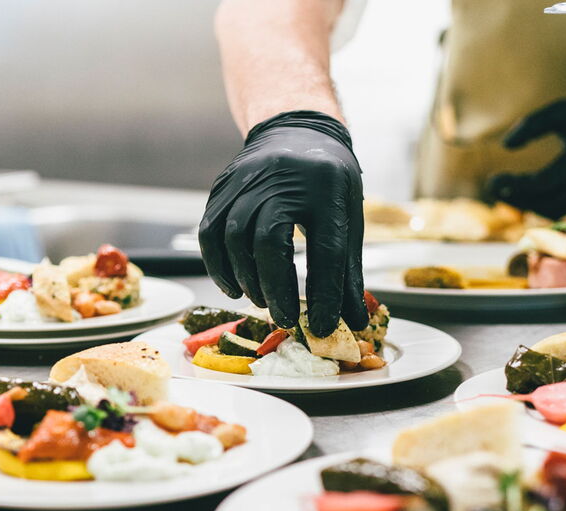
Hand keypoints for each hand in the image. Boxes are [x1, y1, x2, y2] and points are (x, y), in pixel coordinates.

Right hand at [199, 110, 367, 337]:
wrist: (296, 131)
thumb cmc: (327, 182)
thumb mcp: (348, 216)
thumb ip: (348, 270)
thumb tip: (354, 321)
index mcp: (326, 186)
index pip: (326, 248)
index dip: (324, 293)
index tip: (321, 325)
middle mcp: (282, 178)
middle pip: (269, 242)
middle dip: (276, 288)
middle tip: (285, 317)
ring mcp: (246, 180)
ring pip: (234, 239)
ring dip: (247, 280)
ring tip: (263, 300)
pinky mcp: (222, 188)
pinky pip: (211, 234)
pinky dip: (219, 267)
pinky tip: (235, 286)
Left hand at [485, 97, 565, 219]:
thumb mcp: (561, 110)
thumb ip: (532, 124)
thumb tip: (505, 146)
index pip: (540, 183)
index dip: (513, 185)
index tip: (491, 179)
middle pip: (544, 205)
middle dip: (515, 199)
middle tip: (492, 186)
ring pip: (553, 211)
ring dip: (525, 204)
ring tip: (503, 189)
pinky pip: (561, 209)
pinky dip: (539, 204)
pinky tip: (521, 192)